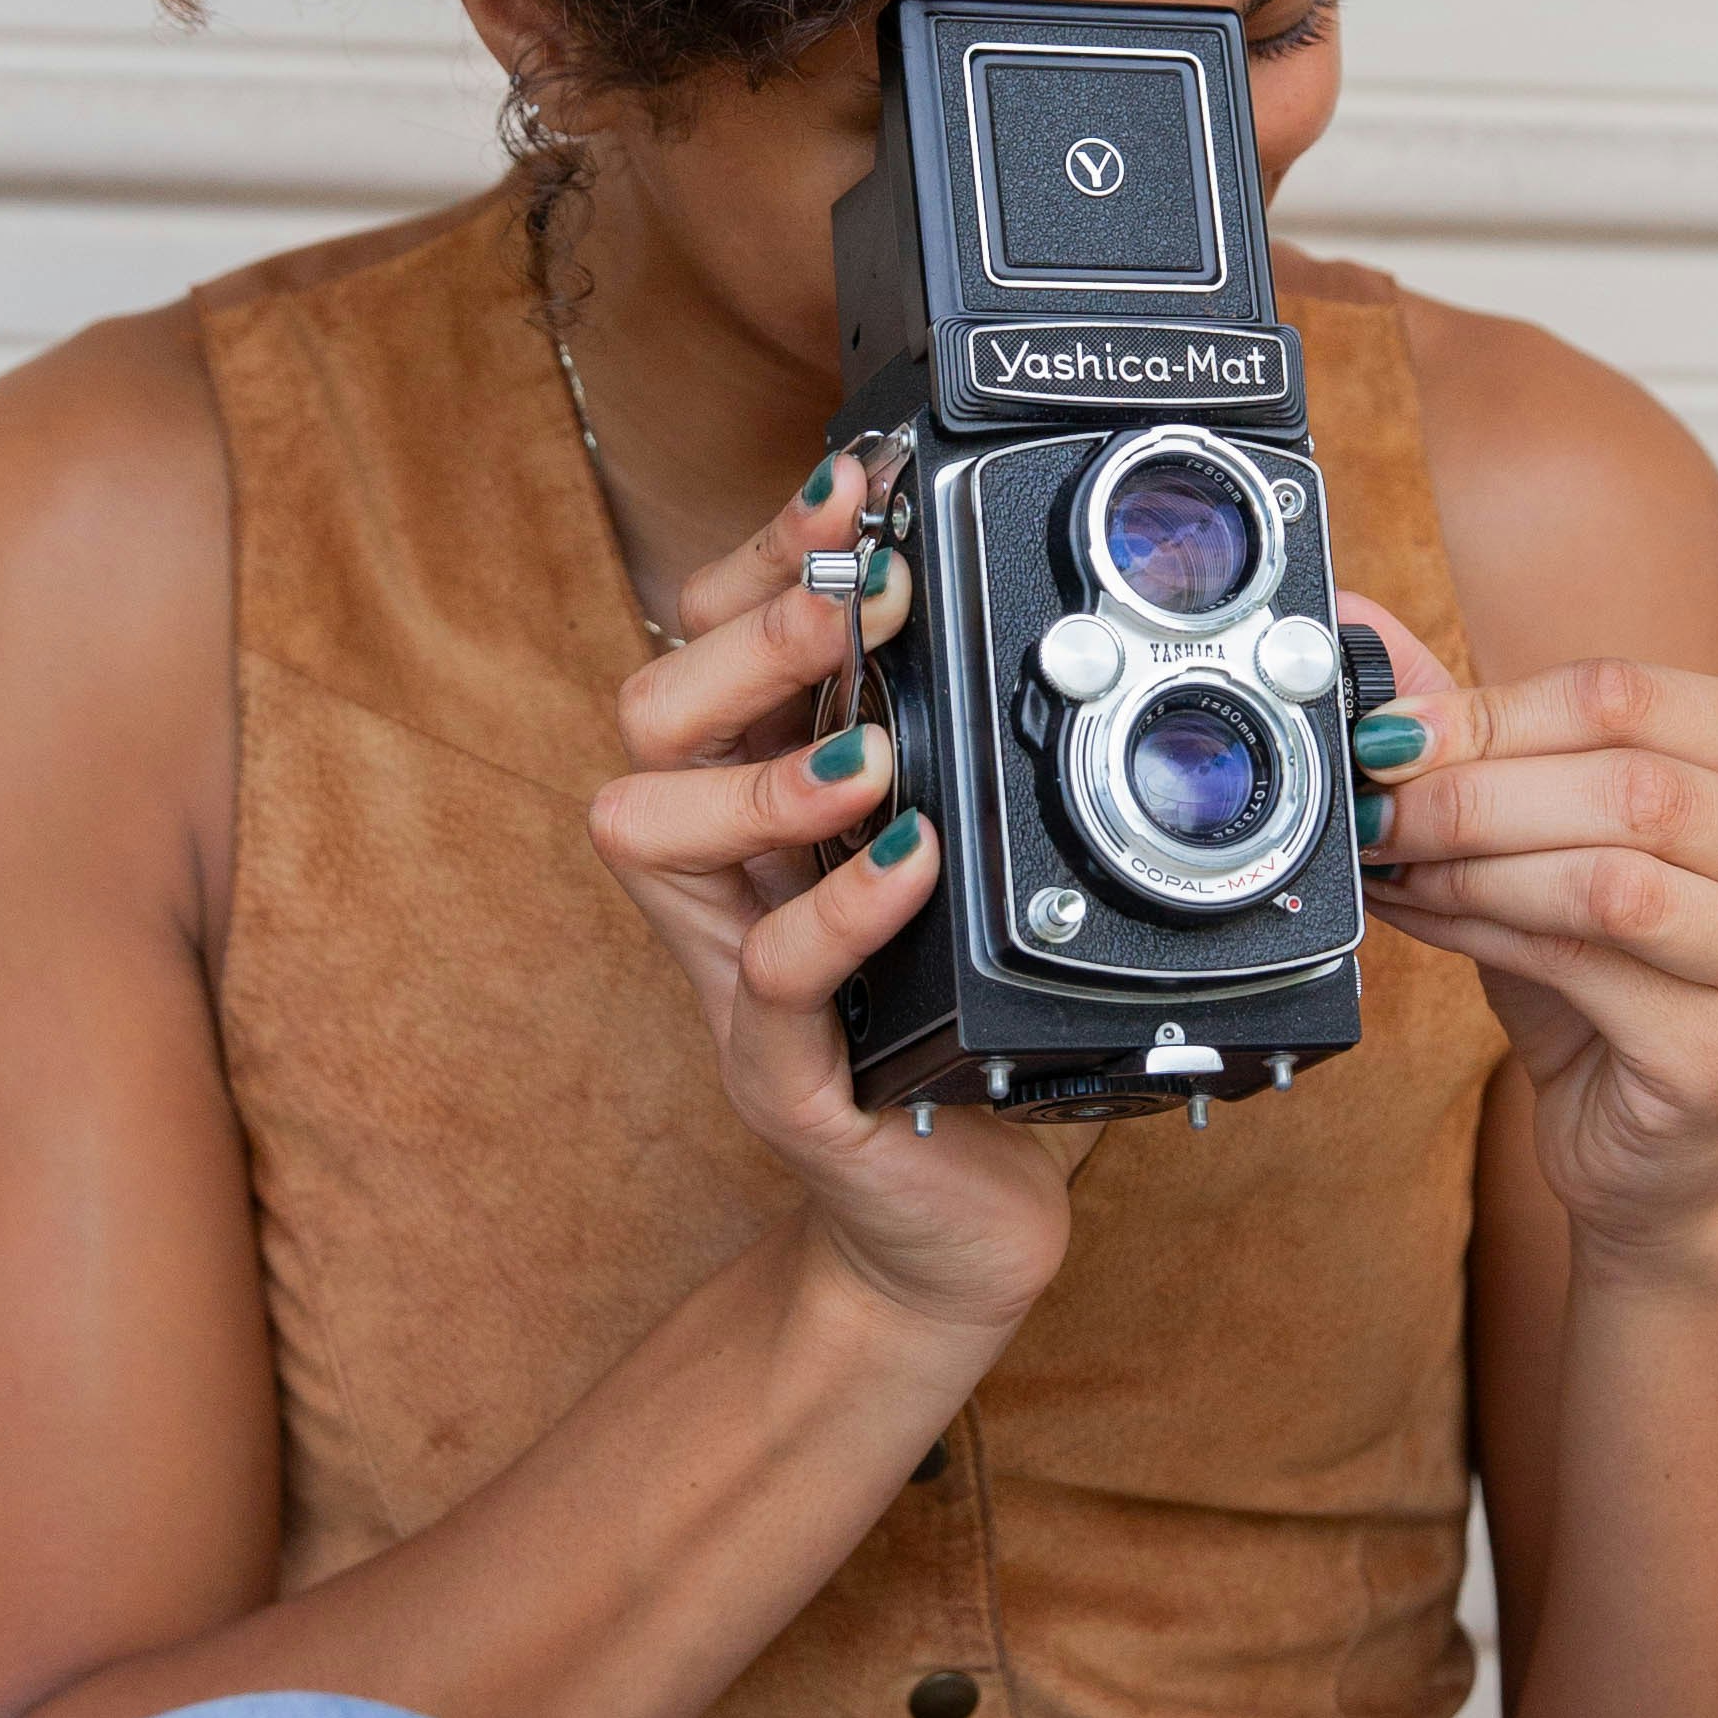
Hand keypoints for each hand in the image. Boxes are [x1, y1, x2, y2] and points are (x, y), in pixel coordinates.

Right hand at [587, 450, 1098, 1348]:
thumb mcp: (982, 867)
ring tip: (873, 752)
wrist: (957, 1233)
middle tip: (862, 599)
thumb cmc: (966, 1032)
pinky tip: (910, 866)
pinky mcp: (786, 1083)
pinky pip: (769, 988)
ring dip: (762, 774)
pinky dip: (835, 915)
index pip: (706, 640)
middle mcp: (729, 879)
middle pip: (646, 712)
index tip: (852, 484)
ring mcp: (738, 980)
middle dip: (748, 634)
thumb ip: (987, 758)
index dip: (764, 554)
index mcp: (767, 806)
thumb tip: (1071, 614)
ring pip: (648, 831)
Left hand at [1342, 597, 1717, 1282]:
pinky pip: (1584, 964)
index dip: (1487, 711)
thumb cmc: (1621, 976)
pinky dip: (1480, 933)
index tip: (1388, 732)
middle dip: (1471, 791)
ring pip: (1607, 878)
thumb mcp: (1556, 833)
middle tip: (1374, 802)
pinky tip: (1426, 920)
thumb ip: (1481, 734)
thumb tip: (1367, 631)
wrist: (1663, 1151)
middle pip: (1626, 786)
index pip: (1627, 696)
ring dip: (1473, 865)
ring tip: (1395, 864)